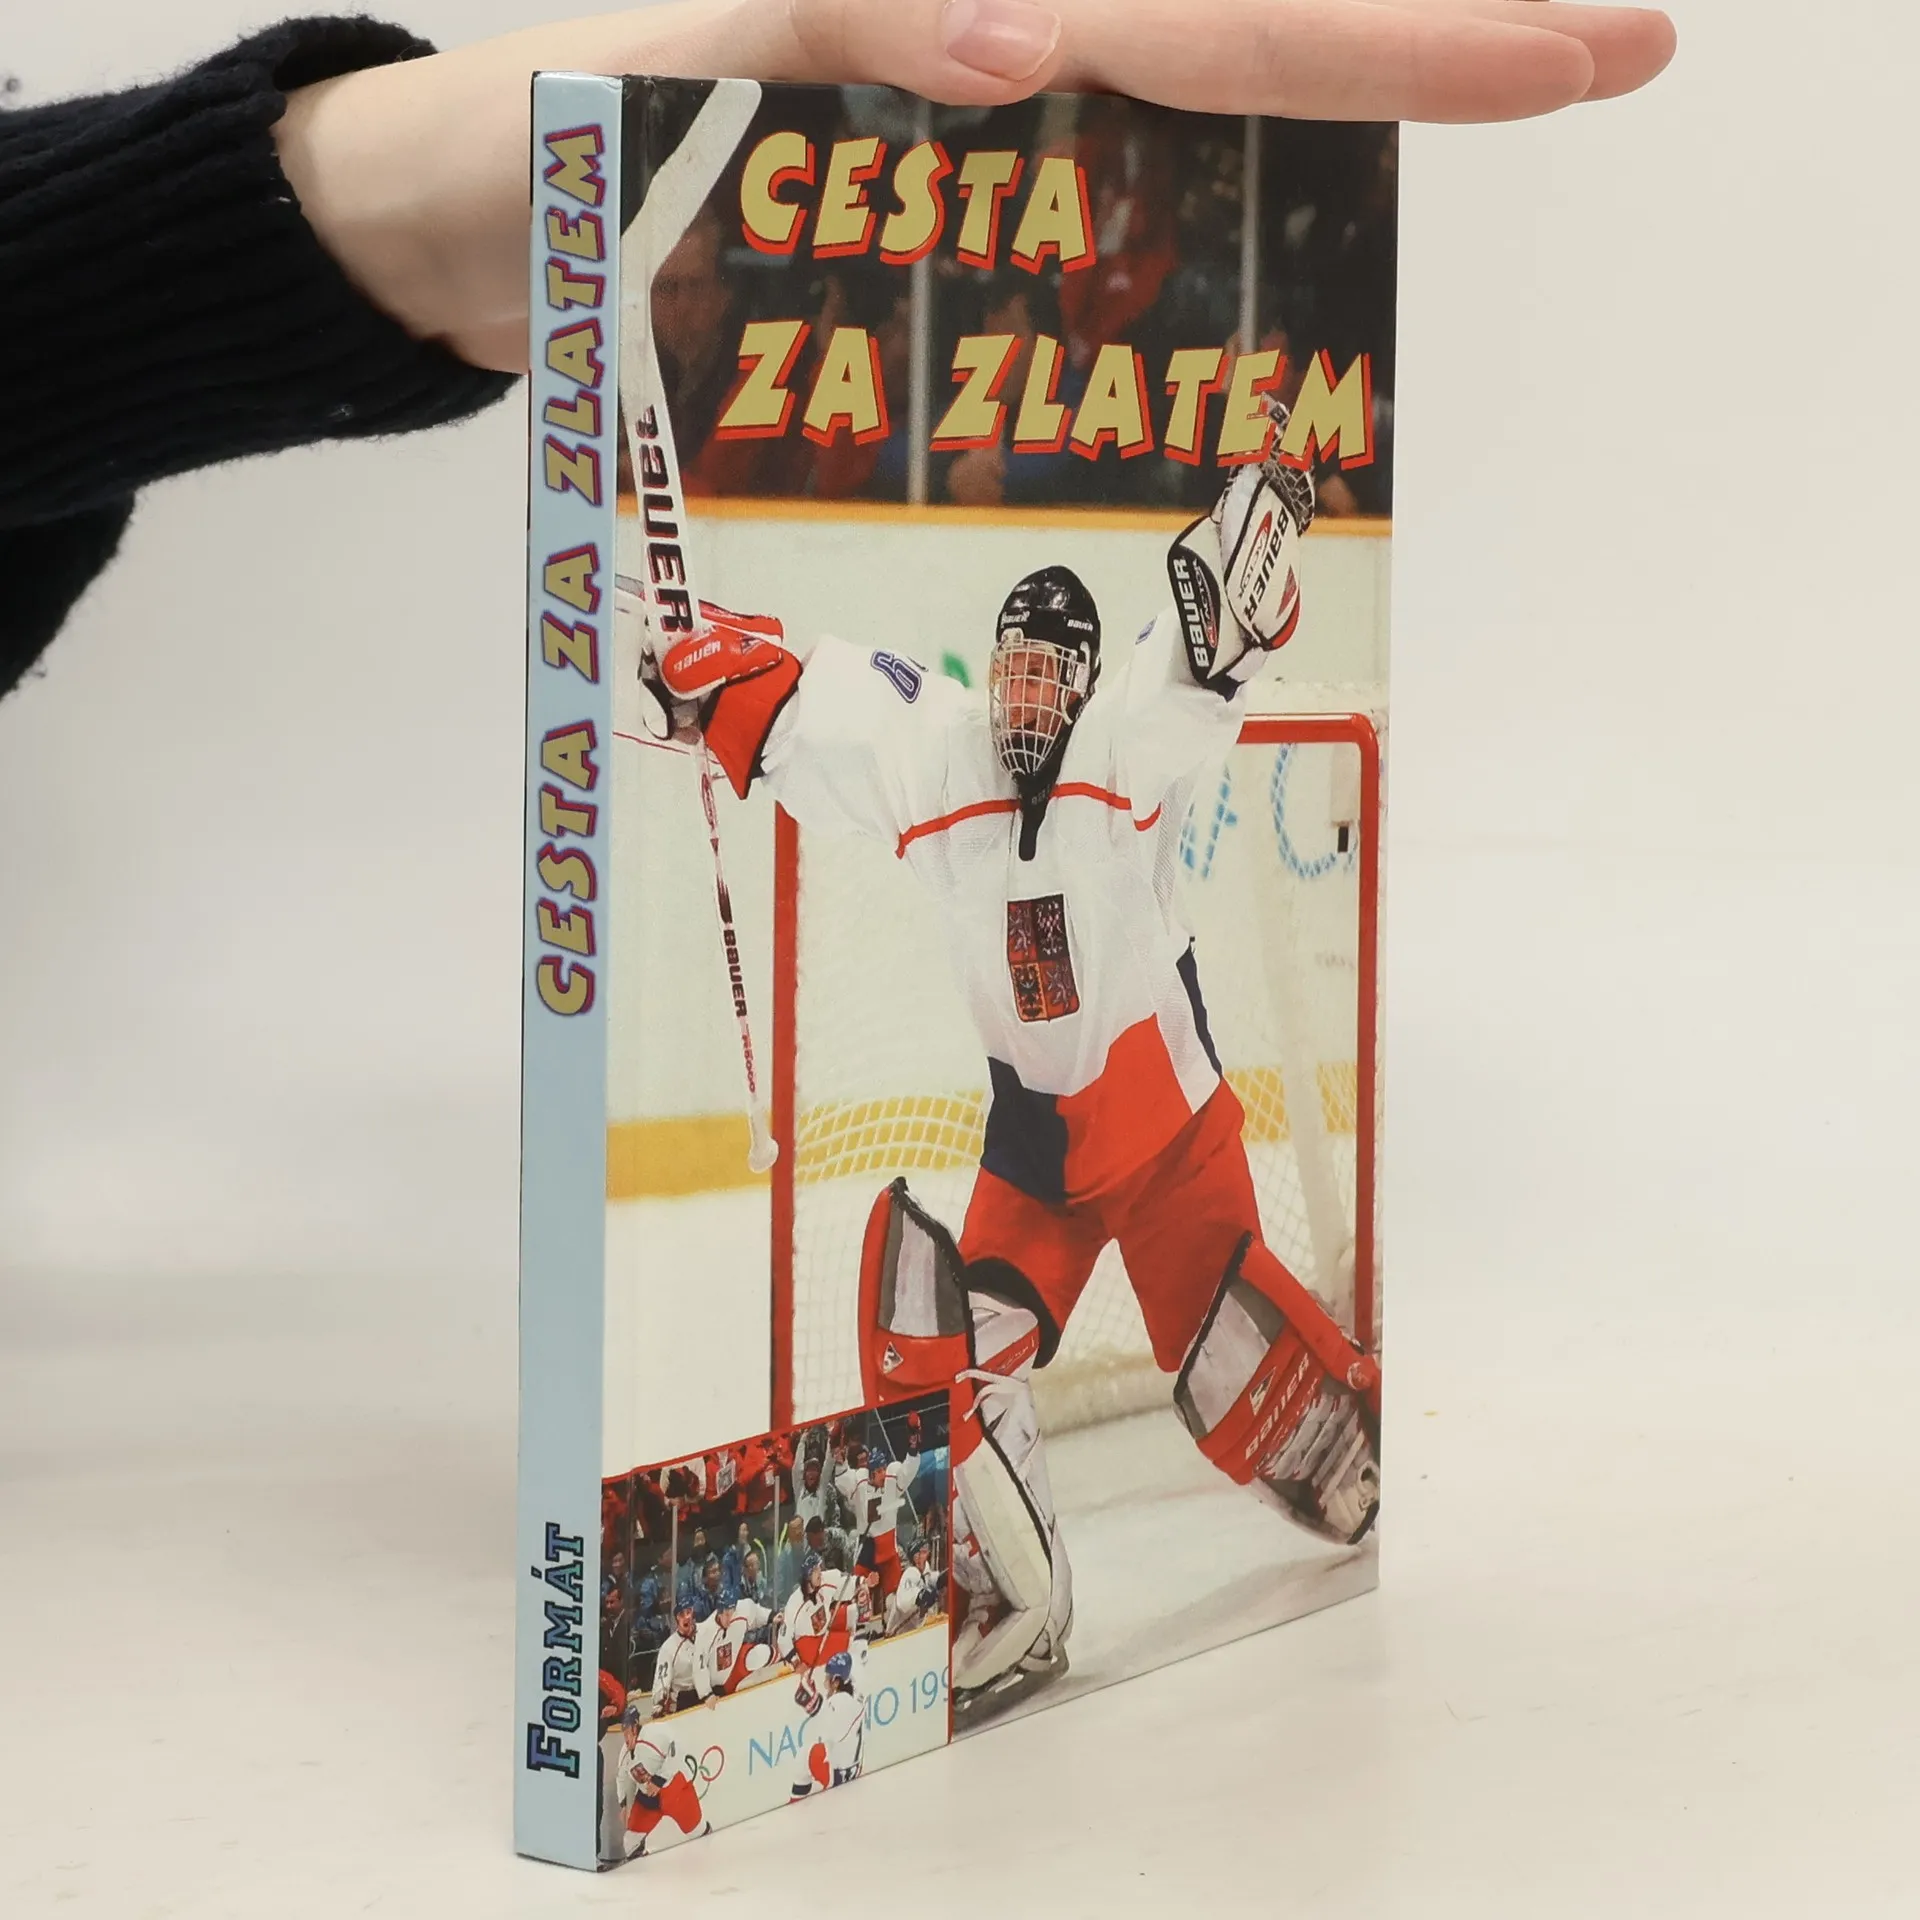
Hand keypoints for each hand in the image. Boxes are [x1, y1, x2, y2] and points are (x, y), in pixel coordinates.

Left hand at [273, 0, 1673, 371]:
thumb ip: (836, 12)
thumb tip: (1026, 29)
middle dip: (1434, 45)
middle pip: (1243, 41)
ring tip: (1523, 99)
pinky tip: (1279, 273)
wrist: (453, 233)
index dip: (1397, 34)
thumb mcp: (669, 58)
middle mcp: (989, 61)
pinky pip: (1085, 229)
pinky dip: (1190, 239)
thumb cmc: (526, 143)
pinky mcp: (927, 228)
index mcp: (950, 18)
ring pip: (1191, 120)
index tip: (1574, 43)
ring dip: (1350, 117)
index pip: (1214, 13)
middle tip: (1625, 50)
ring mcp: (968, 142)